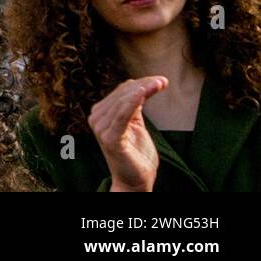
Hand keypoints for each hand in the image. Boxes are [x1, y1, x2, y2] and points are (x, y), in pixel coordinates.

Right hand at [89, 76, 166, 191]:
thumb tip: (138, 85)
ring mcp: (101, 128)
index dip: (141, 83)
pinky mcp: (109, 138)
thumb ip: (132, 107)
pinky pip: (122, 115)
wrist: (134, 181)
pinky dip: (133, 101)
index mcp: (100, 114)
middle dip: (144, 84)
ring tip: (160, 83)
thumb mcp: (135, 125)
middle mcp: (96, 118)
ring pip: (123, 101)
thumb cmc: (136, 154)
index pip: (121, 92)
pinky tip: (145, 92)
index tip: (160, 80)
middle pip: (122, 94)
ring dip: (143, 89)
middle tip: (163, 80)